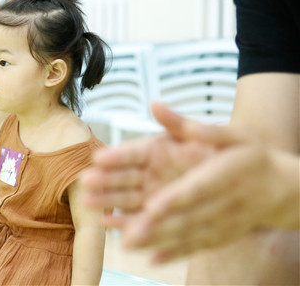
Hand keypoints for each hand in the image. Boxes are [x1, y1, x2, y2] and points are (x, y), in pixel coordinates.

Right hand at [82, 102, 211, 214]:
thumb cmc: (218, 153)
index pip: (131, 153)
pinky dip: (124, 223)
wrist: (242, 180)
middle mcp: (149, 172)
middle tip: (86, 181)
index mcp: (156, 150)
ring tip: (88, 202)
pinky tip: (108, 224)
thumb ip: (176, 123)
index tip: (98, 158)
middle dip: (104, 180)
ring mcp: (151, 194)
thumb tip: (154, 104)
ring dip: (107, 201)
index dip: (116, 157)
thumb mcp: (201, 135)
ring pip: (126, 198)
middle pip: (123, 177)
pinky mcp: (157, 215)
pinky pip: (138, 220)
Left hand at [118, 122, 297, 262]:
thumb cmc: (254, 157)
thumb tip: (164, 109)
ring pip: (188, 236)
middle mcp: (224, 203)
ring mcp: (223, 223)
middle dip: (156, 225)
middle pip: (187, 217)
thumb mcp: (235, 135)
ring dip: (157, 241)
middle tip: (127, 232)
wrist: (283, 188)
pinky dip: (174, 254)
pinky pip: (197, 246)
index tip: (152, 206)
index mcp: (225, 175)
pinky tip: (151, 259)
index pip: (197, 188)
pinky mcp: (222, 235)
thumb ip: (201, 128)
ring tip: (128, 244)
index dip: (175, 198)